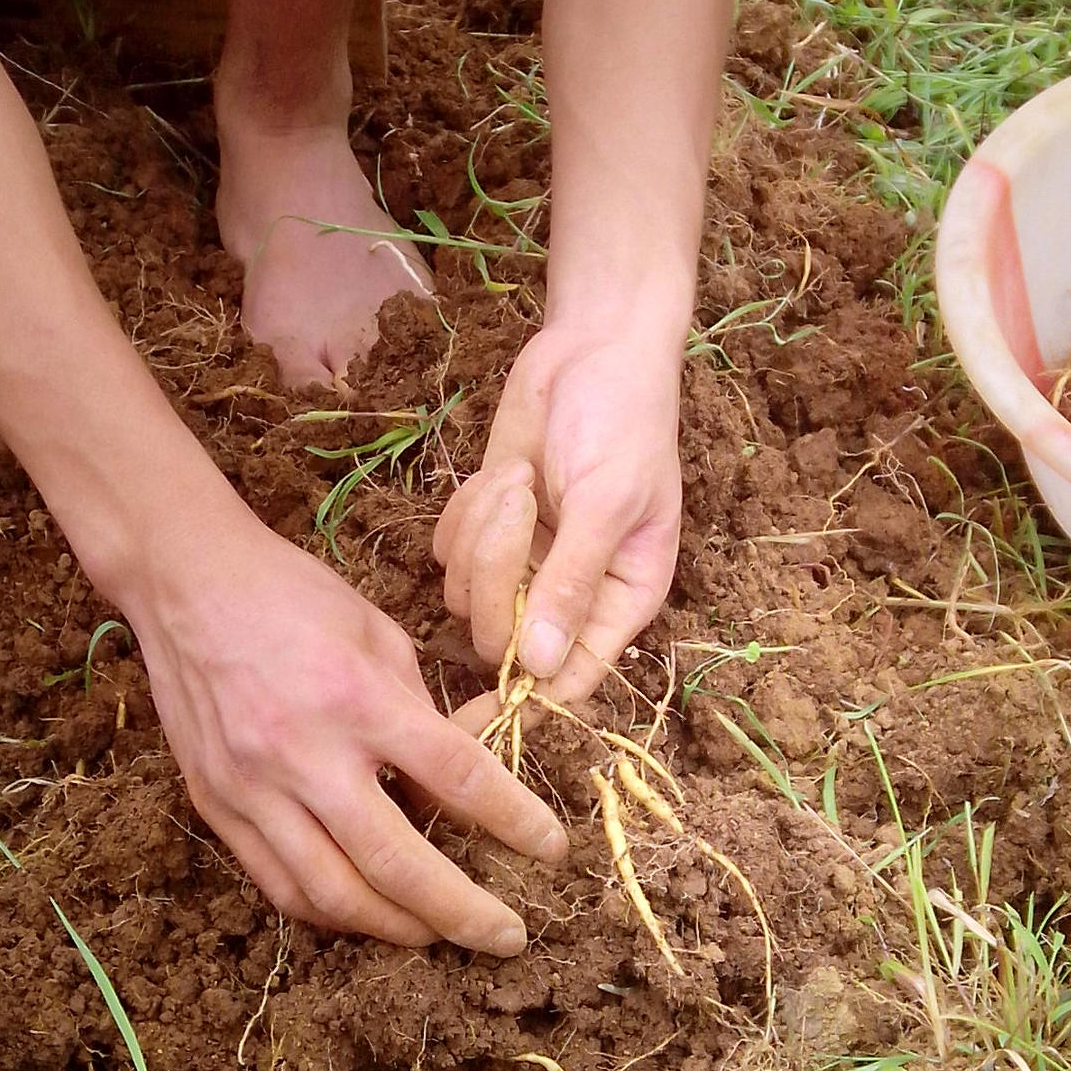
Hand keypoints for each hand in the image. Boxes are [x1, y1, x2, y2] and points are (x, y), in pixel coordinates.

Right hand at [118, 502, 566, 949]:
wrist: (184, 580)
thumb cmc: (291, 594)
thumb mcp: (378, 633)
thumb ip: (420, 712)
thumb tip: (459, 784)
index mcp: (358, 696)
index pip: (456, 777)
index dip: (514, 822)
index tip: (551, 851)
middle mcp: (303, 753)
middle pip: (396, 862)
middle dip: (460, 912)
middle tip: (507, 937)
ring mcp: (251, 788)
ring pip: (332, 894)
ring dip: (395, 928)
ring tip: (438, 934)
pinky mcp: (215, 806)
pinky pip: (278, 884)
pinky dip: (330, 911)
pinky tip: (366, 913)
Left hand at [435, 322, 683, 703]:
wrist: (592, 350)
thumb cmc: (623, 422)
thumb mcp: (608, 501)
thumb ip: (573, 582)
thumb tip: (544, 667)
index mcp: (622, 600)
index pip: (572, 681)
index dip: (527, 703)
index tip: (477, 719)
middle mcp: (570, 595)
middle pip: (505, 639)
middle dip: (498, 574)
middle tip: (521, 505)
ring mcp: (523, 564)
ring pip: (467, 595)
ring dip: (483, 531)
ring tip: (522, 478)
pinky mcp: (486, 530)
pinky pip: (447, 553)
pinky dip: (466, 510)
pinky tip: (504, 473)